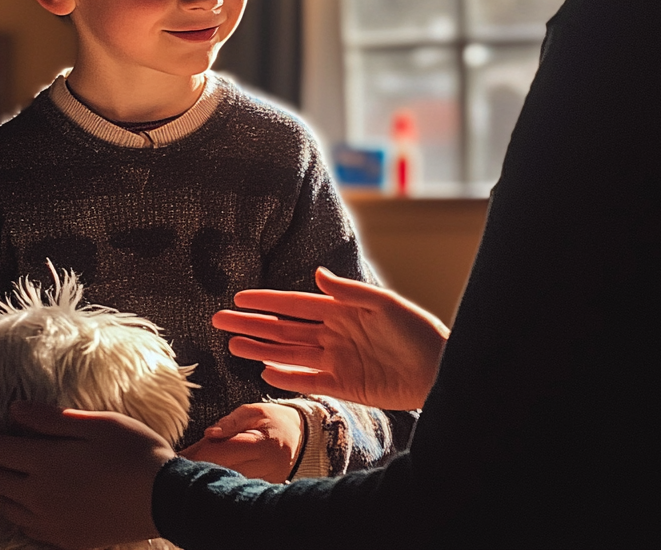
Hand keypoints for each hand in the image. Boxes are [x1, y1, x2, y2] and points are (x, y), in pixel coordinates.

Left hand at [0, 401, 174, 549]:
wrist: (162, 497)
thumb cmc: (132, 451)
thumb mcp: (96, 423)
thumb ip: (51, 418)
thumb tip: (14, 410)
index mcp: (44, 463)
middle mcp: (39, 497)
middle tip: (13, 447)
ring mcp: (51, 523)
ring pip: (9, 507)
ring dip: (9, 488)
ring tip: (25, 473)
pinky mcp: (65, 540)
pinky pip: (28, 529)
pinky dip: (24, 513)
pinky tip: (39, 501)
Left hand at [181, 402, 302, 482]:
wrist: (302, 437)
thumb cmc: (275, 419)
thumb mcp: (255, 411)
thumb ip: (231, 421)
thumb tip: (208, 433)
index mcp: (261, 445)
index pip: (222, 452)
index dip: (196, 453)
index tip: (175, 455)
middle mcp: (263, 468)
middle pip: (220, 470)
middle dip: (195, 467)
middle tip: (172, 465)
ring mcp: (263, 483)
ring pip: (225, 482)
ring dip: (204, 476)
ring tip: (184, 471)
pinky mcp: (261, 490)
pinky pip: (235, 487)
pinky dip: (218, 482)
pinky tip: (204, 478)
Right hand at [212, 266, 449, 410]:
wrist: (440, 369)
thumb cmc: (417, 331)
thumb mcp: (384, 304)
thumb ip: (349, 291)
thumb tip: (318, 273)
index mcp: (340, 310)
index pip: (294, 304)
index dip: (266, 301)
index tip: (239, 297)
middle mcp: (332, 334)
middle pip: (283, 329)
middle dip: (252, 324)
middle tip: (220, 321)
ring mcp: (335, 360)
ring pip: (288, 354)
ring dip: (260, 349)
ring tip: (232, 345)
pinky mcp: (343, 385)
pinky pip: (307, 380)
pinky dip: (285, 377)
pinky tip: (263, 370)